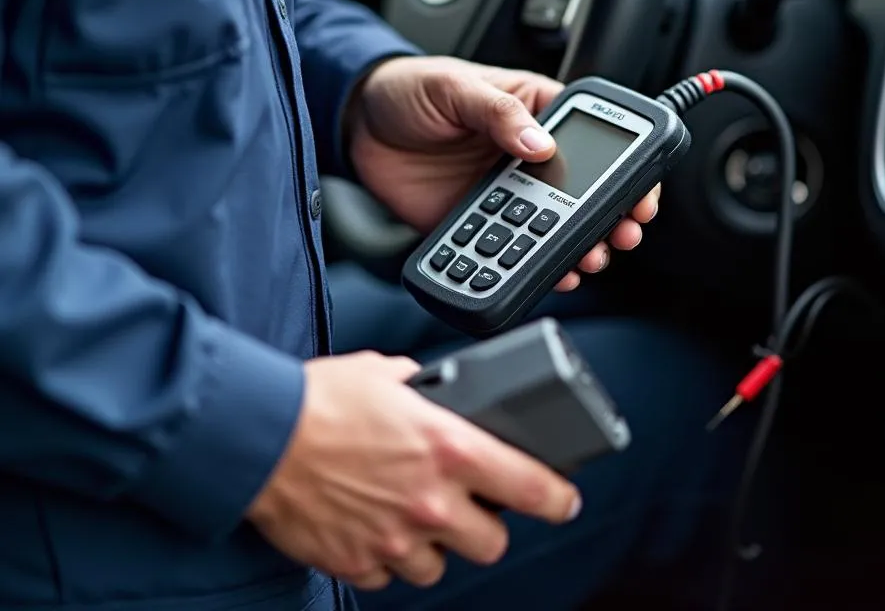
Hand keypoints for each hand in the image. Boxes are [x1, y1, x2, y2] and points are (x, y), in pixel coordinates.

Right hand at [246, 352, 579, 589]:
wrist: (259, 436)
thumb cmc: (320, 399)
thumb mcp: (387, 372)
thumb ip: (426, 386)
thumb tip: (438, 389)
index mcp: (449, 449)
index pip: (530, 486)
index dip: (557, 497)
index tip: (564, 500)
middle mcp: (430, 502)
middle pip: (492, 542)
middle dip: (486, 523)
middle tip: (469, 503)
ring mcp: (395, 539)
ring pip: (443, 567)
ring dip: (436, 544)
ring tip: (412, 514)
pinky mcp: (359, 562)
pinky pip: (391, 576)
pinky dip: (389, 557)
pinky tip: (374, 525)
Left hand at [347, 56, 660, 289]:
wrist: (358, 124)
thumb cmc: (411, 87)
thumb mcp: (455, 86)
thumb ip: (496, 111)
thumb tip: (539, 142)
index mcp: (533, 111)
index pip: (592, 139)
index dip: (622, 166)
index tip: (638, 191)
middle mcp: (527, 154)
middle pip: (584, 190)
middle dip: (610, 215)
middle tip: (623, 234)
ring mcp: (505, 191)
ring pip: (555, 224)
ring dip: (580, 244)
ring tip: (592, 258)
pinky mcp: (478, 219)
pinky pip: (514, 246)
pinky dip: (535, 264)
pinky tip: (553, 273)